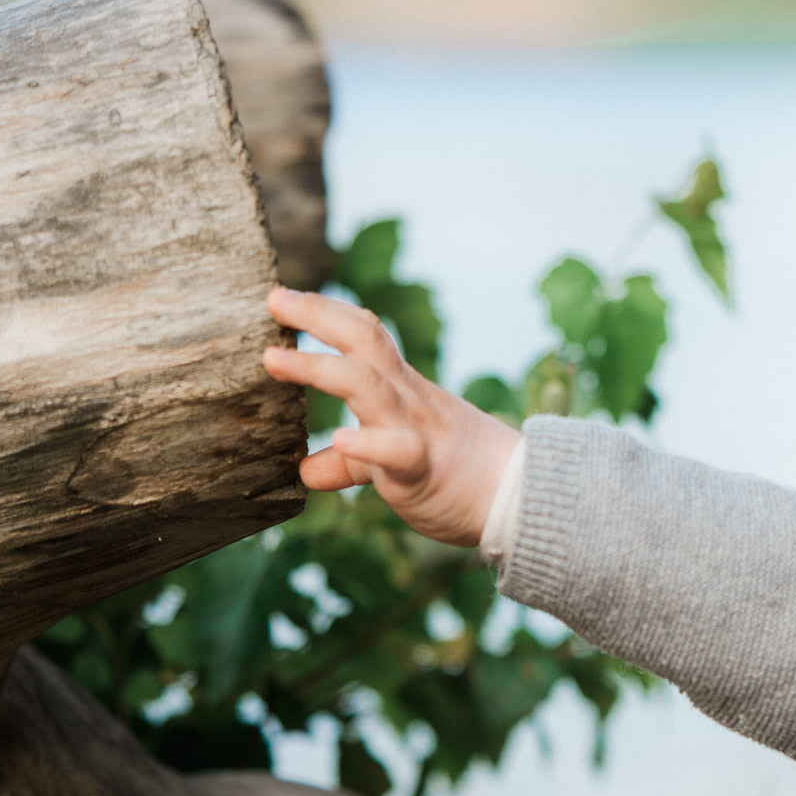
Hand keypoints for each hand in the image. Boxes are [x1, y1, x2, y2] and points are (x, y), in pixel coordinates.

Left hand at [262, 288, 520, 545]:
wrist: (521, 499)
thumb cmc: (460, 477)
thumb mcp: (397, 461)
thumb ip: (353, 461)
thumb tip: (308, 470)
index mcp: (403, 391)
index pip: (366, 335)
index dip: (326, 311)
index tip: (283, 297)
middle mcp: (407, 400)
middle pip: (364, 340)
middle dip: (318, 315)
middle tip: (274, 299)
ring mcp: (415, 430)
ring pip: (367, 387)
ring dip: (318, 369)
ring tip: (274, 361)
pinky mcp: (423, 471)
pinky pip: (396, 453)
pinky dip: (366, 445)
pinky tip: (339, 439)